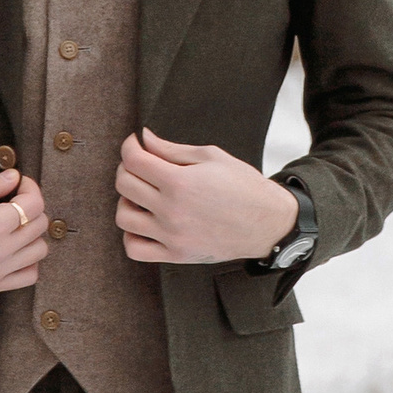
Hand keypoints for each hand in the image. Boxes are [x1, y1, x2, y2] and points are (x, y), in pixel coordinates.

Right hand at [0, 169, 45, 299]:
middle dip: (31, 206)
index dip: (30, 187)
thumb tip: (13, 177)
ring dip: (31, 233)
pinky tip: (12, 248)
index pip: (33, 204)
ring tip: (12, 223)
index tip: (18, 182)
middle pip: (39, 225)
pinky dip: (28, 260)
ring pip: (39, 250)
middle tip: (12, 199)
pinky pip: (29, 276)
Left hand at [114, 130, 298, 265]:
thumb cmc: (244, 187)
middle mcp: (171, 210)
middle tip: (141, 165)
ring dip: (127, 201)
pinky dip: (132, 235)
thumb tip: (144, 138)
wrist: (268, 223)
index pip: (134, 160)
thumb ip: (171, 149)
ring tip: (143, 195)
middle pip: (124, 185)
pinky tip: (144, 222)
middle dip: (127, 168)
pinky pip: (135, 249)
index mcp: (180, 182)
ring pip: (123, 217)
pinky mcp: (176, 255)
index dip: (129, 146)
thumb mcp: (211, 157)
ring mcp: (172, 235)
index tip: (136, 144)